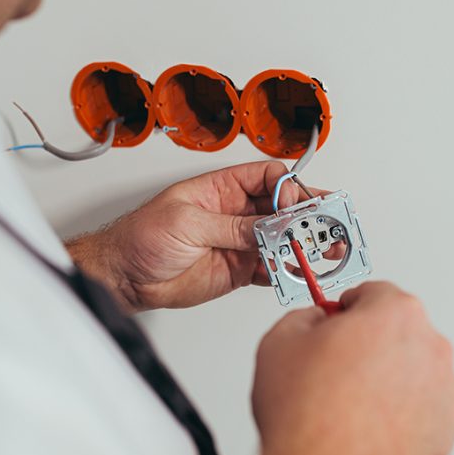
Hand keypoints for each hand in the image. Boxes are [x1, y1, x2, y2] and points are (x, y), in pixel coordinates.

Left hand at [67, 161, 317, 311]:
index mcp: (223, 189)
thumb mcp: (185, 222)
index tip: (294, 205)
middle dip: (306, 215)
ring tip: (324, 249)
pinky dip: (286, 270)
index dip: (287, 188)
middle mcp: (236, 213)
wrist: (126, 276)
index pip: (268, 178)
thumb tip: (265, 226)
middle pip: (282, 207)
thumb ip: (230, 226)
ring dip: (303, 243)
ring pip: (282, 238)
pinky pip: (271, 267)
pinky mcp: (239, 269)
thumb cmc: (141, 237)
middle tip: (326, 224)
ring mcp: (240, 241)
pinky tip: (298, 271)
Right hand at [253, 281, 453, 454]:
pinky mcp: (445, 426)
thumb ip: (307, 314)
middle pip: (397, 327)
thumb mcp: (281, 339)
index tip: (339, 318)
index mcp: (395, 313)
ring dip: (386, 371)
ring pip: (411, 364)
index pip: (373, 291)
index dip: (347, 306)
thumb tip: (317, 320)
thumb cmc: (306, 417)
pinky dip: (400, 404)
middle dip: (369, 338)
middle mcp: (429, 346)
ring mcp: (443, 389)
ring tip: (350, 397)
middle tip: (338, 362)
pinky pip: (421, 400)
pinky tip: (368, 418)